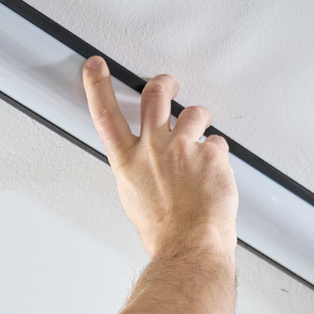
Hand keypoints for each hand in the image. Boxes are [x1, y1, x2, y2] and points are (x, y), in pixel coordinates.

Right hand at [82, 58, 237, 259]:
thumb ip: (140, 173)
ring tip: (201, 140)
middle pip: (154, 96)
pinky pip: (217, 143)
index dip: (98, 86)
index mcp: (128, 162)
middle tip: (168, 85)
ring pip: (194, 112)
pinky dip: (218, 156)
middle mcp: (152, 149)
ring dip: (200, 120)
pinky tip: (215, 174)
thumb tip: (147, 166)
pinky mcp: (210, 154)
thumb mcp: (136, 201)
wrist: (190, 246)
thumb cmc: (164, 233)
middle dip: (163, 83)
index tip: (95, 67)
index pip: (106, 115)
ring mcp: (183, 148)